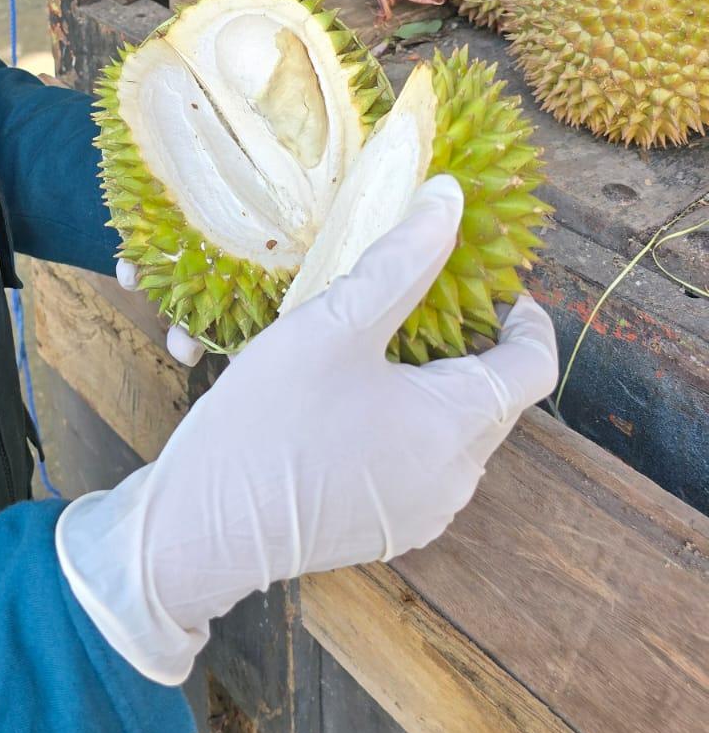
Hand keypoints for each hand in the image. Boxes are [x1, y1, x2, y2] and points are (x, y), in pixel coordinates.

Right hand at [58, 176, 557, 684]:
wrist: (200, 531)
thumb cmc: (266, 422)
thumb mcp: (330, 325)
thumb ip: (399, 261)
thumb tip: (450, 200)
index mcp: (455, 425)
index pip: (533, 365)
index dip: (522, 315)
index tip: (486, 281)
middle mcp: (457, 479)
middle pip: (496, 397)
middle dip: (470, 344)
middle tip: (418, 299)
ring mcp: (424, 513)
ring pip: (457, 431)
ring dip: (436, 385)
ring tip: (377, 345)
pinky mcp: (388, 531)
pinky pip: (422, 464)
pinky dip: (407, 425)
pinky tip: (351, 401)